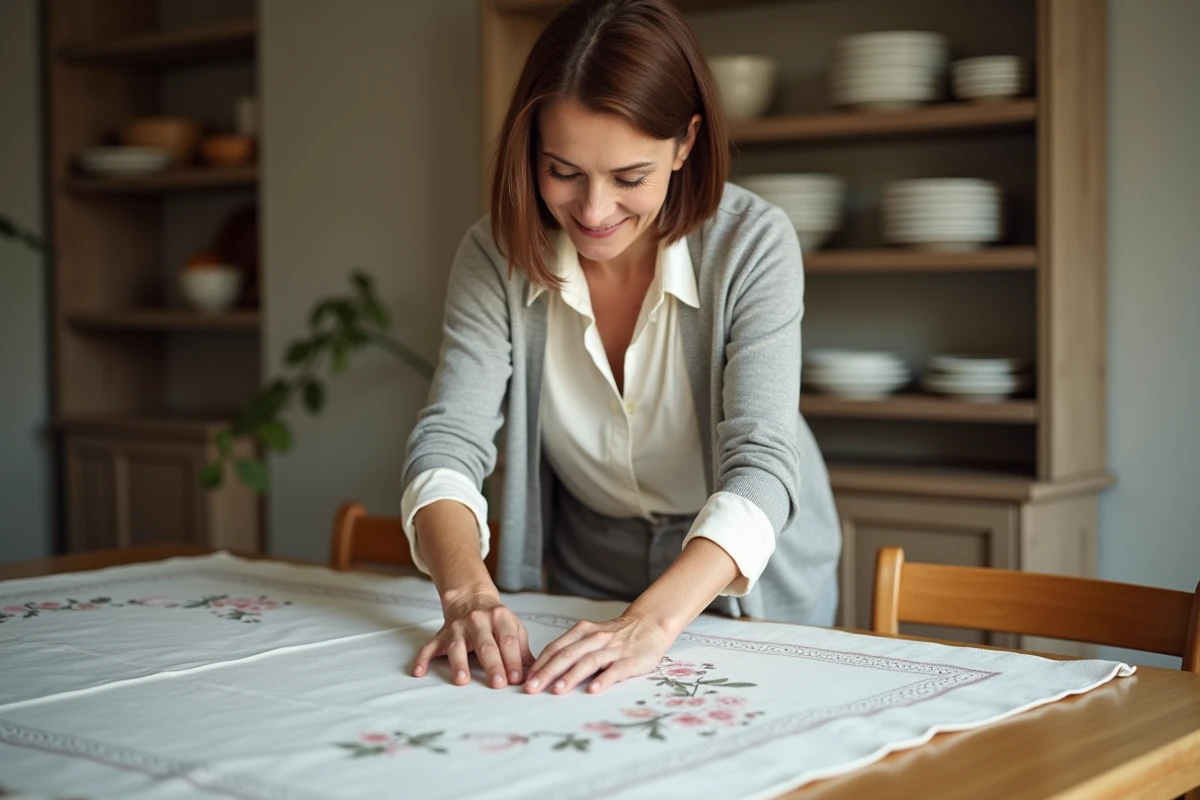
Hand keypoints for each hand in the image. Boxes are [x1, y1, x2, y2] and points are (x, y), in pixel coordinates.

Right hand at [412, 590, 533, 688]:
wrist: (470, 599)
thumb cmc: (496, 620)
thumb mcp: (513, 628)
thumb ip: (523, 651)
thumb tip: (536, 673)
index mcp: (499, 618)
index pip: (507, 640)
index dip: (513, 660)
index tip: (517, 679)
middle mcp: (477, 621)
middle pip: (485, 644)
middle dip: (493, 665)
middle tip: (498, 684)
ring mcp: (457, 628)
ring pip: (457, 646)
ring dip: (459, 663)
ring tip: (462, 680)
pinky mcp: (441, 636)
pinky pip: (429, 647)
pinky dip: (423, 659)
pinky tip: (419, 672)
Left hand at [523, 612, 673, 695]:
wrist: (650, 624)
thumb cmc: (616, 636)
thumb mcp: (591, 637)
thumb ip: (571, 650)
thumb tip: (543, 671)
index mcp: (582, 632)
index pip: (555, 648)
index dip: (539, 664)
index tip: (524, 680)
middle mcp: (595, 638)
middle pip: (567, 655)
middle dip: (546, 673)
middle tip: (531, 689)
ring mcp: (613, 649)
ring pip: (588, 661)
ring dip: (571, 676)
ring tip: (557, 691)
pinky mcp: (630, 660)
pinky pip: (615, 670)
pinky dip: (603, 680)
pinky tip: (593, 691)